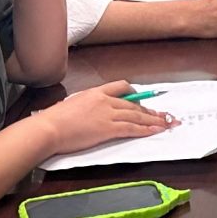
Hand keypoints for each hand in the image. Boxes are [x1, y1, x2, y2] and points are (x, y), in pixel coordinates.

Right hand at [34, 81, 173, 158]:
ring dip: (153, 120)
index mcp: (95, 92)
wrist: (50, 128)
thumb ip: (85, 105)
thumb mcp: (72, 104)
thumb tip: (89, 111)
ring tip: (166, 123)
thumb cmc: (55, 119)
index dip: (135, 94)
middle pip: (133, 103)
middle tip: (164, 114)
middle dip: (150, 110)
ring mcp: (107, 114)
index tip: (143, 99)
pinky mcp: (108, 128)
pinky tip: (154, 130)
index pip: (121, 87)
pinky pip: (131, 128)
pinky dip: (145, 129)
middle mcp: (105, 100)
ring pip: (136, 115)